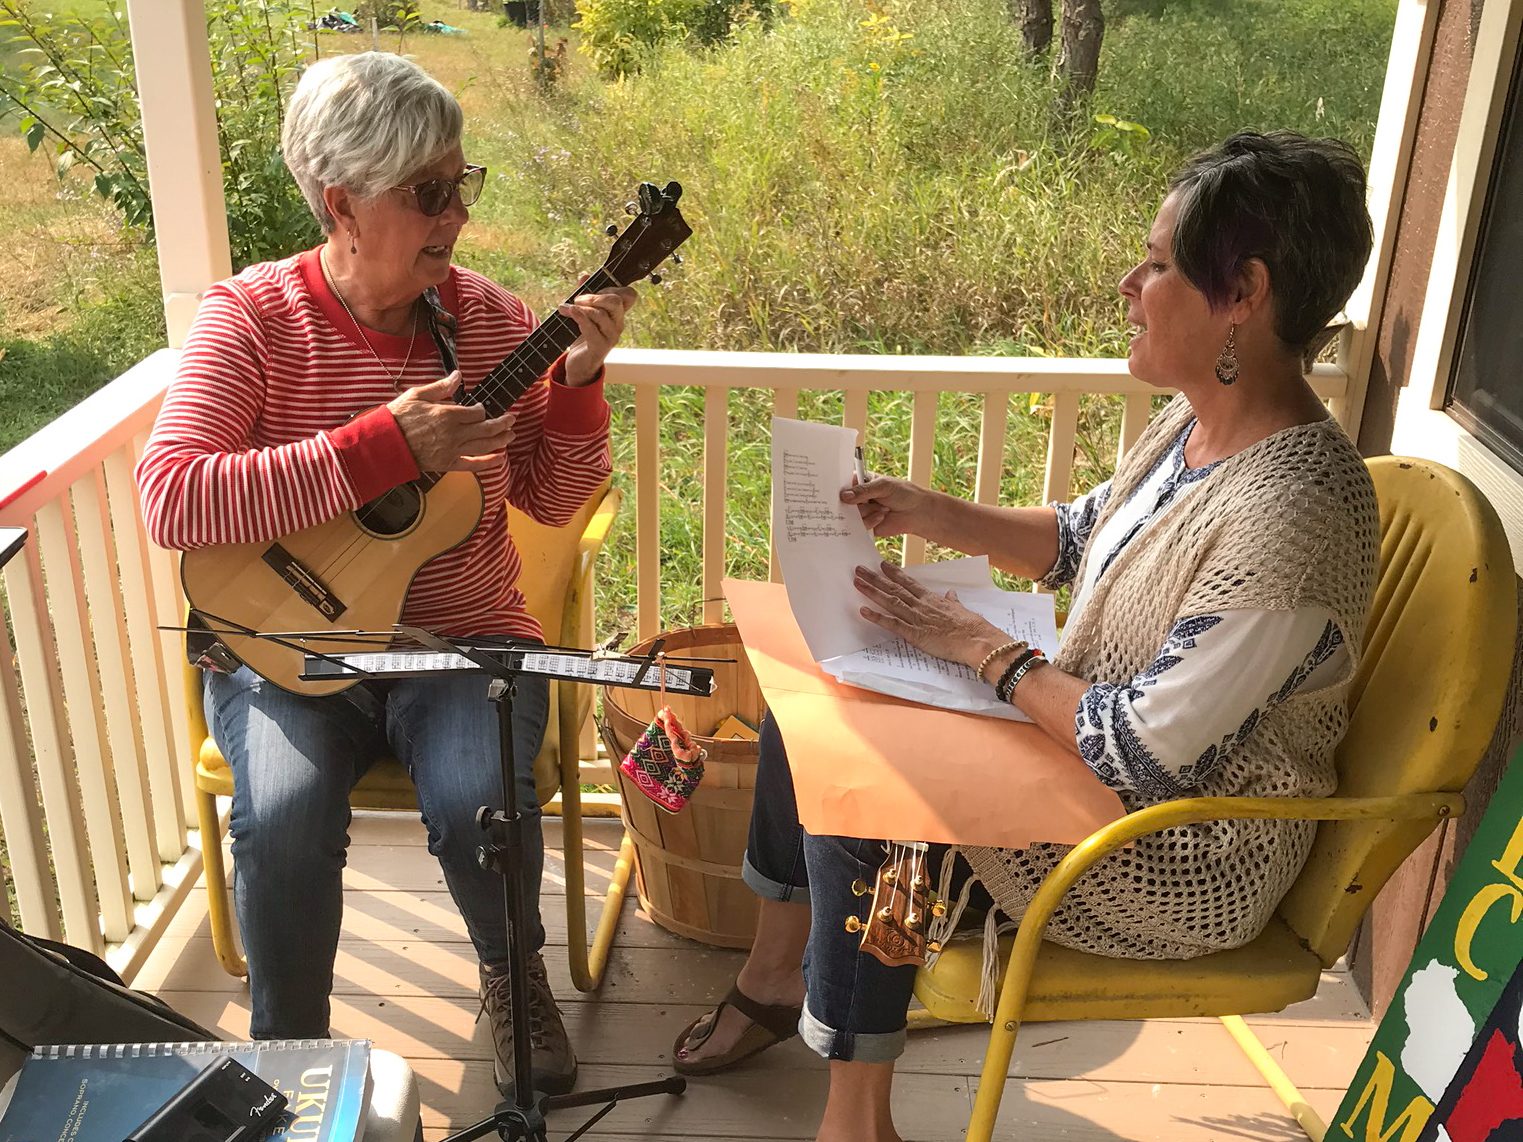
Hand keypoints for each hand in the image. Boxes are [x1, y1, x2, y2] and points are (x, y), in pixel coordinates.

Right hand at [387, 372, 514, 472]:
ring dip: (501, 440)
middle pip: (486, 428)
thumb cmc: (398, 418)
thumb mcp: (417, 394)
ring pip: (484, 445)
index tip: (482, 408)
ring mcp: (452, 450)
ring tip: (511, 435)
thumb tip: (457, 375)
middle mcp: (454, 433)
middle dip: (502, 423)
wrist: (386, 443)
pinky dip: (489, 462)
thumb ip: (441, 387)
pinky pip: (473, 465)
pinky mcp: (448, 464)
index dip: (483, 410)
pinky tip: (500, 458)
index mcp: (447, 414)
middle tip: (511, 419)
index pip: (477, 412)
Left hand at [560, 279, 637, 386]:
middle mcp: (618, 325)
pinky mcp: (599, 347)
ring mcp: (610, 337)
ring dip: (581, 308)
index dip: (614, 286)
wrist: (579, 365)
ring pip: (601, 314)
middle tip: (578, 299)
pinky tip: (569, 312)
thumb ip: (585, 295)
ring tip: (566, 308)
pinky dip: (578, 317)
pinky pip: (590, 328)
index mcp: (617, 314)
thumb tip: (585, 276)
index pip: (630, 295)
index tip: (596, 289)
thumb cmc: (583, 337)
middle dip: (595, 296)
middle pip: (616, 301)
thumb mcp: (584, 313)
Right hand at [840, 476, 937, 538]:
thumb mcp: (883, 486)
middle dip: (849, 503)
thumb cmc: (904, 494)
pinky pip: (859, 525)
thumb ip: (863, 491)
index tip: (834, 490)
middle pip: (843, 501)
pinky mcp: (866, 525)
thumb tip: (844, 496)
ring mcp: (862, 511)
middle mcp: (859, 497)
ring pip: (851, 514)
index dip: (837, 487)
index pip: (844, 483)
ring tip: (882, 508)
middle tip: (856, 502)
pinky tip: (882, 516)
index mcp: (862, 482)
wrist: (918, 513)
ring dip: (866, 511)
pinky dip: (870, 521)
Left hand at [854, 560, 1010, 668]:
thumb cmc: (972, 627)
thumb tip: (950, 594)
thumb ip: (953, 602)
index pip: (909, 582)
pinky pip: (892, 624)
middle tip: (859, 569)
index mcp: (932, 599)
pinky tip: (863, 610)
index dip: (893, 573)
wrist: (977, 640)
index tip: (881, 565)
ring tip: (857, 582)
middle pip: (894, 588)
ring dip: (872, 591)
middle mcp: (921, 605)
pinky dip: (877, 617)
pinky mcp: (914, 634)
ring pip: (890, 601)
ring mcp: (917, 618)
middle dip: (875, 578)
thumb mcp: (961, 610)